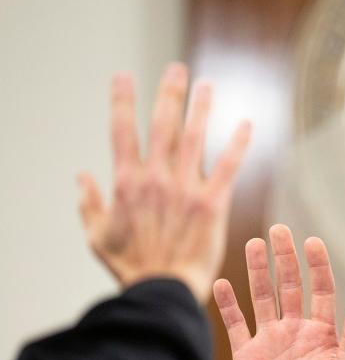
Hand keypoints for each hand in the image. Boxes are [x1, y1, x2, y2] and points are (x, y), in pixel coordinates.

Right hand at [77, 62, 251, 302]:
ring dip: (201, 107)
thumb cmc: (131, 268)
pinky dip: (238, 143)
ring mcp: (186, 189)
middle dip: (168, 92)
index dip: (122, 100)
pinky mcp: (213, 204)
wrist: (162, 291)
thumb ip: (88, 203)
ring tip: (207, 84)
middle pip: (163, 124)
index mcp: (127, 183)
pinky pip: (228, 166)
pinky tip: (248, 123)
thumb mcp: (97, 236)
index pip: (122, 131)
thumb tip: (80, 176)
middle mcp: (156, 178)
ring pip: (195, 137)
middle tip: (176, 69)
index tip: (123, 76)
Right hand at [213, 224, 344, 359]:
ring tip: (253, 244)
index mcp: (322, 331)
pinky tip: (222, 282)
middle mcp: (295, 329)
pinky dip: (228, 303)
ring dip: (257, 270)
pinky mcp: (247, 353)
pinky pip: (236, 322)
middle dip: (284, 257)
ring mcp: (270, 339)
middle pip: (289, 285)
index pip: (320, 289)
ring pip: (262, 296)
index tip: (312, 241)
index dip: (317, 265)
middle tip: (278, 229)